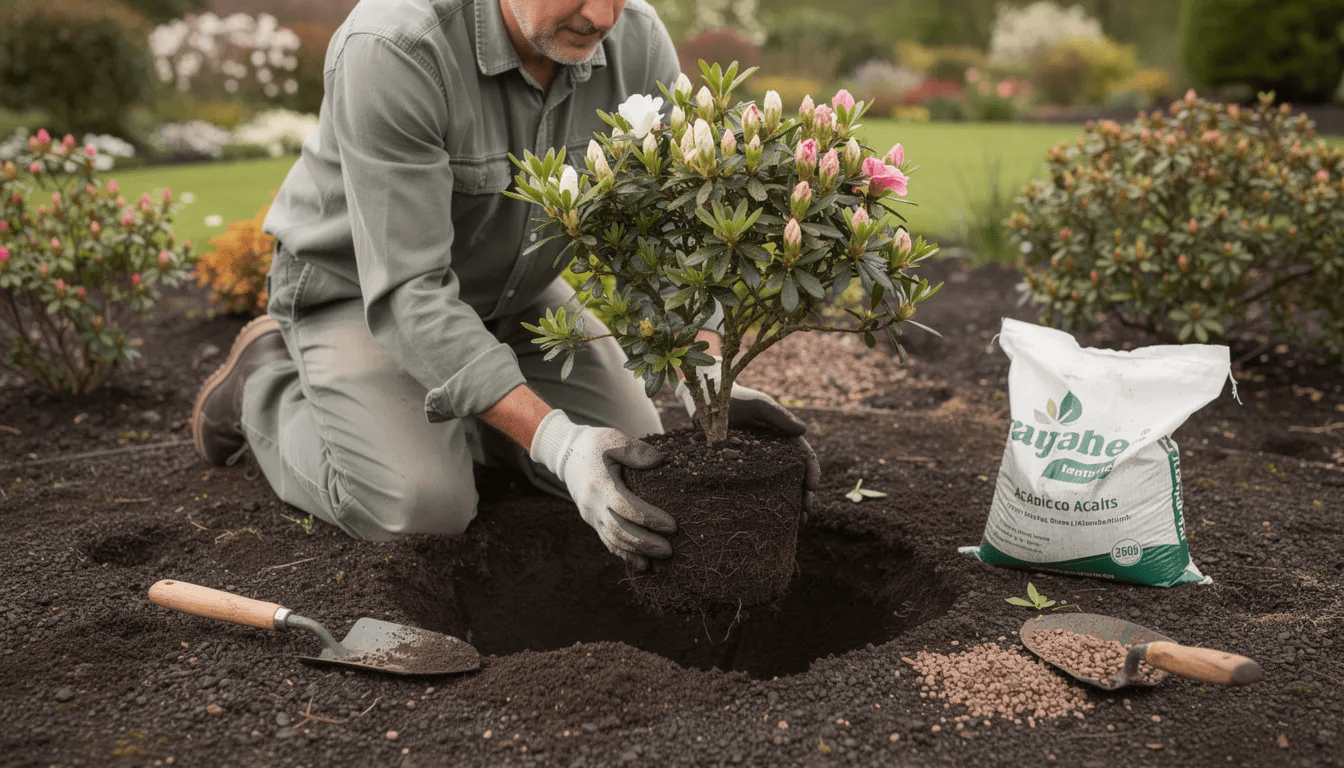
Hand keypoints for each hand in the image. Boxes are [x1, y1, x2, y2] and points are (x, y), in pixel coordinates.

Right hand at [529, 410, 674, 569]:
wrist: (566, 454)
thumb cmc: (595, 445)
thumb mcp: (614, 439)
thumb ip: (636, 451)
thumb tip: (661, 461)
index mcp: (600, 484)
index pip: (625, 506)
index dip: (648, 518)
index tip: (672, 525)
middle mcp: (593, 504)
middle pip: (619, 530)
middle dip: (645, 542)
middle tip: (670, 550)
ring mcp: (591, 515)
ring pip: (613, 540)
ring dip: (638, 551)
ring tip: (662, 557)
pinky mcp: (593, 521)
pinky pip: (608, 541)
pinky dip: (625, 554)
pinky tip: (642, 564)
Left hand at [674, 359, 819, 514]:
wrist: (704, 401)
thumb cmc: (734, 398)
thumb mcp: (757, 404)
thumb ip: (779, 416)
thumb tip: (805, 431)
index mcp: (783, 436)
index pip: (805, 457)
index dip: (812, 473)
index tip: (811, 488)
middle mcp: (774, 452)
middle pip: (796, 477)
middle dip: (804, 496)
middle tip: (805, 514)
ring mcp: (757, 463)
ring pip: (779, 486)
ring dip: (789, 504)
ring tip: (795, 523)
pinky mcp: (739, 470)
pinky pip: (756, 490)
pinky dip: (765, 503)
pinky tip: (767, 518)